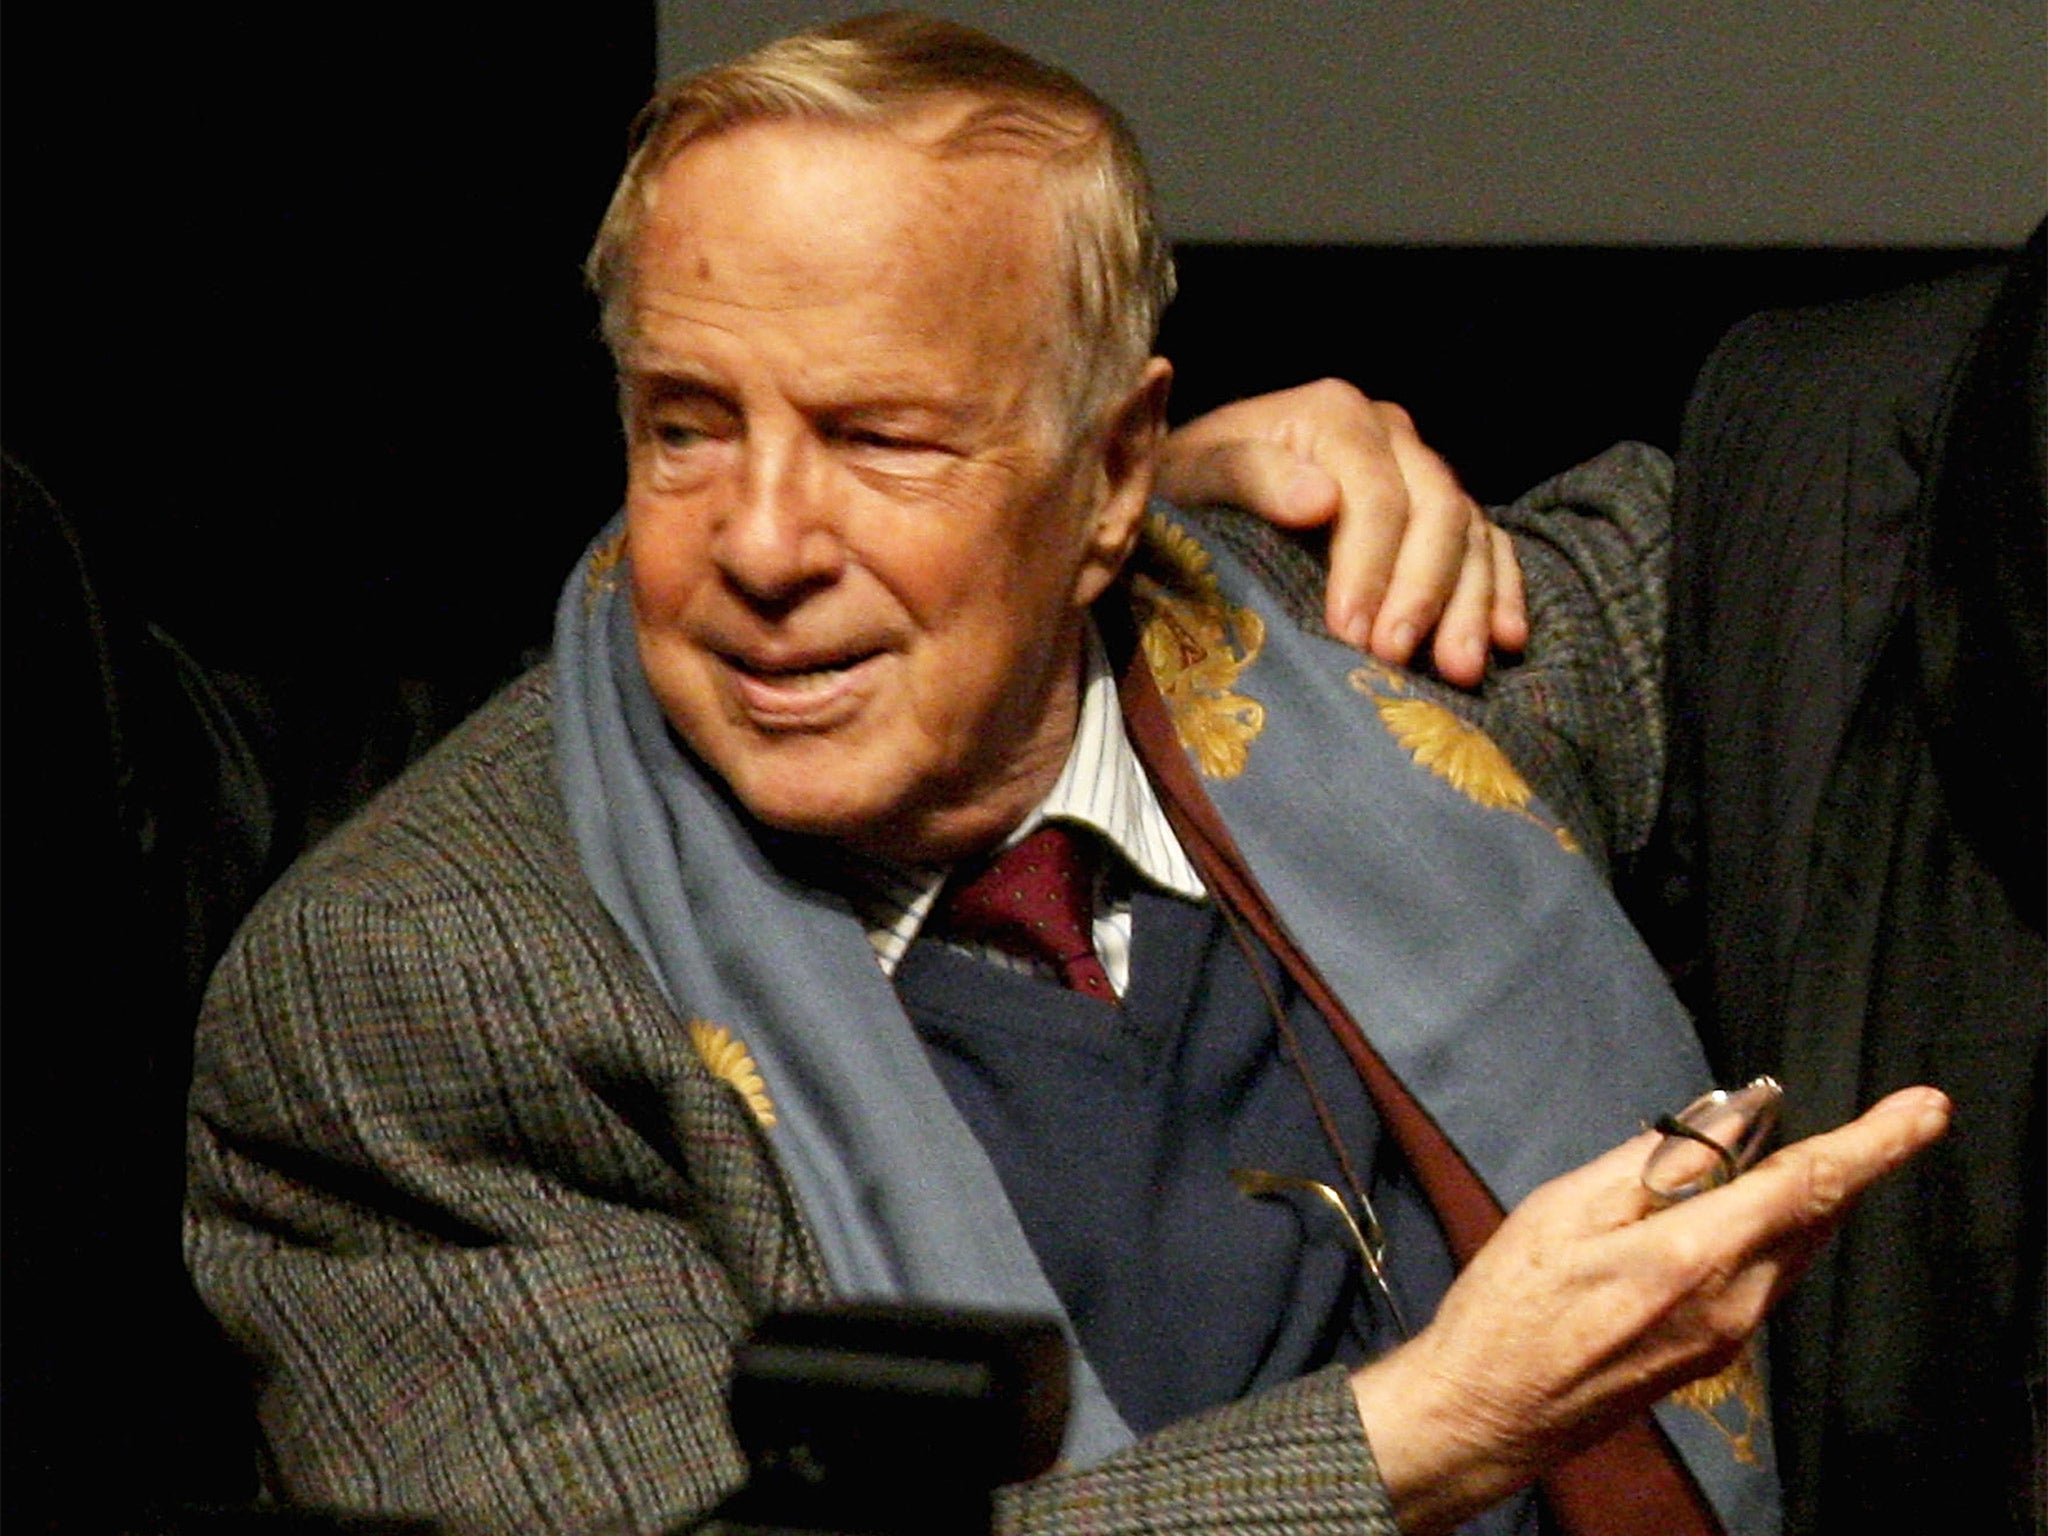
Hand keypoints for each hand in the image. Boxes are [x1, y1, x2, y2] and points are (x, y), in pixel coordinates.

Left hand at [1156, 381, 1525, 685]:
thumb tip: (1319, 500)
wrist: (1195, 488)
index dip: (1371, 566)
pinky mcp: (1438, 508)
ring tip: (1459, 670)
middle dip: (1422, 591)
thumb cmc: (1188, 489)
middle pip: (1436, 510)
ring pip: (1470, 531)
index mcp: (1334, 414)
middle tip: (1395, 659)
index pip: (1376, 494)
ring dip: (1470, 602)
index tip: (1351, 634)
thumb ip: (1246, 475)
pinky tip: (1506, 639)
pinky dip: (1500, 589)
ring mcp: (1421, 468)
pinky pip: (1489, 543)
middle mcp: (1390, 432)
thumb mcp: (1192, 475)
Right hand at [1349, 1086, 1951, 1534]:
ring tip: (1738, 1161)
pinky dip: (1760, 1231)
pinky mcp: (1715, 1355)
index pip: (1808, 1186)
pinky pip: (1764, 1277)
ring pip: (1791, 1247)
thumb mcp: (1567, 1209)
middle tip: (1818, 1116)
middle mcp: (1735, 1304)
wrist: (1488, 1412)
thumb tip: (1733, 1117)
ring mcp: (1730, 1338)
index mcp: (1695, 1257)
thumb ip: (1657, 1162)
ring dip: (1789, 1195)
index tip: (1929, 1109)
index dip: (1875, 1143)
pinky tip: (1711, 1215)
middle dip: (1830, 1161)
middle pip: (1811, 1215)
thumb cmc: (1510, 1303)